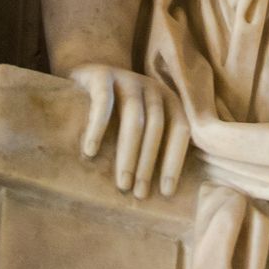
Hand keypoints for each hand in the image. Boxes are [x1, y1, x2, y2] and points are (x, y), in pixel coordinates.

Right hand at [69, 63, 189, 199]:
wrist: (88, 75)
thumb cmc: (118, 113)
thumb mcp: (143, 121)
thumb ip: (156, 143)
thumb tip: (166, 191)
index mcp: (169, 100)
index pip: (180, 130)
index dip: (175, 160)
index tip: (166, 191)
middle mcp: (152, 87)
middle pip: (156, 127)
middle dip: (149, 163)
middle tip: (139, 193)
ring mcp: (127, 79)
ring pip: (134, 118)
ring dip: (129, 153)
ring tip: (122, 183)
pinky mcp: (101, 75)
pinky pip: (102, 102)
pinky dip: (98, 128)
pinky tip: (90, 151)